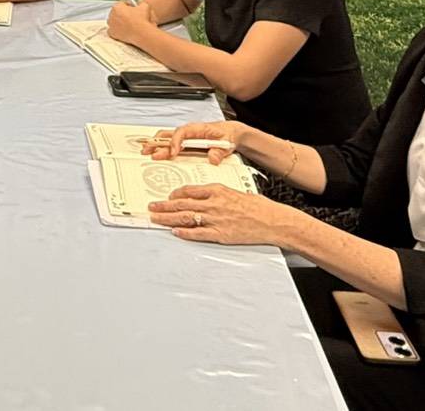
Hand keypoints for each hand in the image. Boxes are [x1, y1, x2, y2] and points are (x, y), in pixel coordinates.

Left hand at [106, 0, 149, 40]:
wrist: (141, 33)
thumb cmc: (141, 20)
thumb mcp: (144, 6)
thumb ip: (140, 3)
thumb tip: (140, 3)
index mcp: (117, 7)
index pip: (121, 3)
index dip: (128, 5)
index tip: (132, 7)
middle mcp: (111, 15)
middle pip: (116, 12)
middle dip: (123, 13)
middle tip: (130, 16)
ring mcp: (111, 25)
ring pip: (114, 21)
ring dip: (119, 21)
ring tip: (128, 23)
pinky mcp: (112, 33)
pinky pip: (113, 30)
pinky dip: (117, 30)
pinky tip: (124, 30)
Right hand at [148, 121, 248, 164]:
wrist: (231, 134)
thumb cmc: (227, 135)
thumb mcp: (226, 143)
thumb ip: (219, 152)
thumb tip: (212, 158)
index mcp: (198, 129)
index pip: (182, 132)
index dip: (176, 142)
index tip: (173, 153)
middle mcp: (189, 131)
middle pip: (169, 134)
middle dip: (157, 142)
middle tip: (148, 151)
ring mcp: (186, 137)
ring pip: (167, 138)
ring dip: (156, 145)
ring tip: (146, 152)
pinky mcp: (185, 142)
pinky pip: (171, 143)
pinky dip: (161, 147)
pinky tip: (155, 152)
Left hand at [148, 183, 292, 245]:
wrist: (272, 220)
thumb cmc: (258, 206)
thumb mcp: (235, 192)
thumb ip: (217, 195)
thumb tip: (203, 198)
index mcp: (217, 190)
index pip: (189, 190)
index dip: (175, 194)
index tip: (167, 196)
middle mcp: (213, 203)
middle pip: (182, 204)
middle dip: (164, 206)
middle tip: (151, 207)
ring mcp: (216, 219)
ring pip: (186, 217)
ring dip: (168, 218)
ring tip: (156, 218)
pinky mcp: (221, 234)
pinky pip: (198, 233)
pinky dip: (185, 232)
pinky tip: (174, 231)